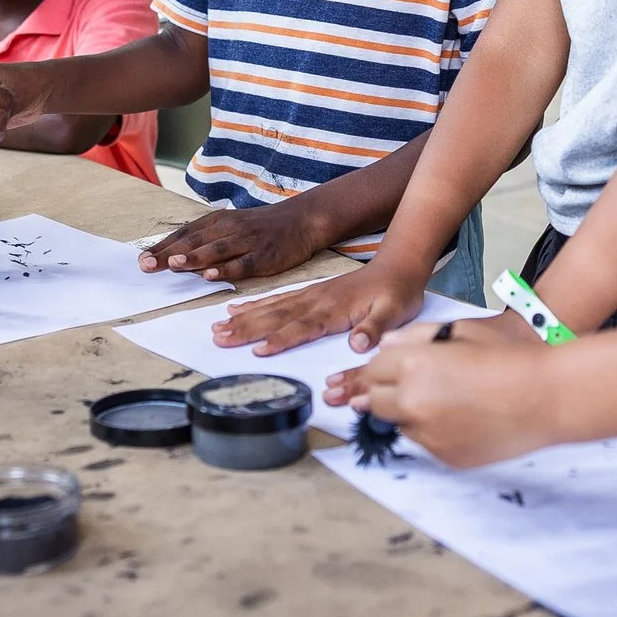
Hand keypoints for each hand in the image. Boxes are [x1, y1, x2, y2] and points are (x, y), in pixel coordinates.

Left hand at [141, 201, 320, 282]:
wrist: (302, 219)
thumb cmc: (261, 227)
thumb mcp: (231, 226)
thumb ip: (206, 240)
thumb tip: (175, 256)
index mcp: (218, 221)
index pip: (185, 233)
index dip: (163, 246)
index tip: (141, 260)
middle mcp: (230, 228)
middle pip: (195, 241)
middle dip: (169, 253)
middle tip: (146, 265)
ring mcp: (247, 241)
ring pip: (217, 249)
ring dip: (195, 257)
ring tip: (174, 264)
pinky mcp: (265, 255)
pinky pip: (243, 263)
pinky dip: (227, 269)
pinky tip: (211, 276)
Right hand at [212, 262, 426, 355]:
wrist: (398, 266)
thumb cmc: (397, 293)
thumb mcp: (394, 312)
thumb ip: (375, 328)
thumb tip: (359, 344)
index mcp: (334, 309)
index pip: (302, 327)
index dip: (280, 340)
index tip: (258, 351)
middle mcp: (316, 301)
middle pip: (276, 317)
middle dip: (247, 329)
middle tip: (219, 339)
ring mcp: (310, 295)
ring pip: (271, 308)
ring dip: (244, 319)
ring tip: (219, 327)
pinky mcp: (309, 293)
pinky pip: (277, 300)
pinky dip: (256, 305)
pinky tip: (238, 309)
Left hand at [355, 322, 562, 468]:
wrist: (547, 396)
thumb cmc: (509, 356)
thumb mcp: (461, 331)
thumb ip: (415, 336)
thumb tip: (384, 346)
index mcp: (413, 366)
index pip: (372, 371)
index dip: (380, 368)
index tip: (391, 368)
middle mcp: (413, 403)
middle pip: (375, 402)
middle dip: (384, 392)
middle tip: (407, 385)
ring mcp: (428, 435)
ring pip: (399, 425)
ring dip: (408, 413)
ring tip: (444, 398)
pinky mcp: (445, 456)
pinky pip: (426, 442)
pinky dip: (433, 430)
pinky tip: (461, 416)